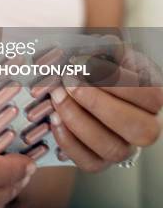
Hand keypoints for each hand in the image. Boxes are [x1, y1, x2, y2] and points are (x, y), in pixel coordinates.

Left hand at [45, 36, 162, 171]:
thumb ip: (107, 48)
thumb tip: (102, 45)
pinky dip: (69, 142)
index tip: (85, 64)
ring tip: (56, 96)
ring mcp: (125, 147)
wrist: (89, 87)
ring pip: (112, 148)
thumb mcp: (109, 52)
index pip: (148, 94)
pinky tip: (54, 118)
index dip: (116, 80)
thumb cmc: (101, 66)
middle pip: (136, 128)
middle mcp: (146, 127)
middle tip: (69, 82)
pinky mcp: (102, 161)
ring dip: (79, 121)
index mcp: (154, 96)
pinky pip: (89, 162)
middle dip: (98, 104)